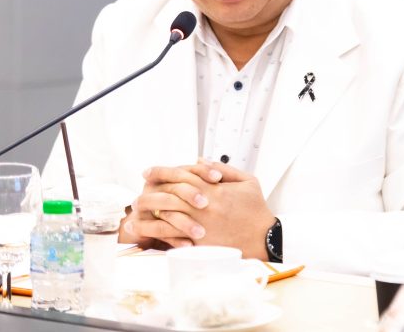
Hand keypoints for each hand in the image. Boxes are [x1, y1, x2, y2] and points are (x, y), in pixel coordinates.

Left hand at [130, 159, 273, 258]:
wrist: (266, 238)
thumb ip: (223, 168)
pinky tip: (150, 230)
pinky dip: (161, 232)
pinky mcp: (202, 244)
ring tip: (138, 211)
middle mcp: (205, 207)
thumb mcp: (247, 181)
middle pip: (170, 194)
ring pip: (169, 216)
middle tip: (138, 191)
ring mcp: (202, 226)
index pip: (181, 175)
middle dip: (151, 191)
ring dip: (151, 213)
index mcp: (214, 190)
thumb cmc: (257, 208)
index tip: (147, 171)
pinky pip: (176, 237)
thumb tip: (198, 160)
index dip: (162, 171)